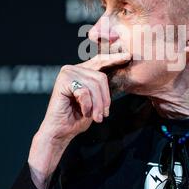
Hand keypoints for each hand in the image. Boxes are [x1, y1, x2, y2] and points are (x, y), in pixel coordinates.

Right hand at [28, 52, 130, 188]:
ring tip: (94, 117)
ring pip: (94, 85)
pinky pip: (84, 92)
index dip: (114, 58)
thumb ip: (102, 88)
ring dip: (97, 105)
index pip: (100, 61)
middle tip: (103, 115)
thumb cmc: (77, 118)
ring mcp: (67, 73)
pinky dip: (87, 106)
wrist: (61, 132)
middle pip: (100, 77)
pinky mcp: (63, 81)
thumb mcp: (96, 100)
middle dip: (105, 99)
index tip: (128, 56)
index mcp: (80, 71)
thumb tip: (120, 73)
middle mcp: (72, 68)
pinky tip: (83, 112)